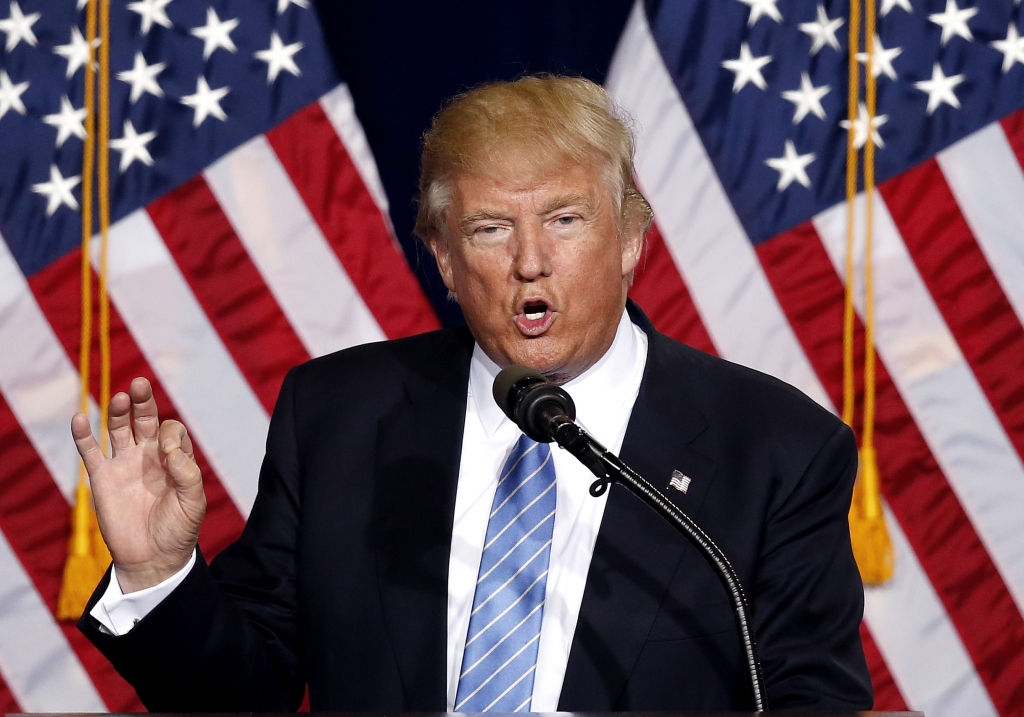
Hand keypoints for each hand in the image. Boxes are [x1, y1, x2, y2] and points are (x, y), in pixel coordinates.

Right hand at [71, 377, 206, 592]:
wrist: (154, 558)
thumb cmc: (179, 529)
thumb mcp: (193, 502)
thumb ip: (188, 474)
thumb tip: (171, 450)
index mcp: (174, 459)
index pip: (171, 431)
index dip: (170, 434)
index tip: (168, 453)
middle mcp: (149, 456)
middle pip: (145, 419)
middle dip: (144, 402)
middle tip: (140, 384)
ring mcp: (124, 465)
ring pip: (118, 429)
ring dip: (118, 411)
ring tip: (120, 397)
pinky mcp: (103, 478)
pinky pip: (90, 452)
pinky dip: (83, 435)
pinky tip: (79, 417)